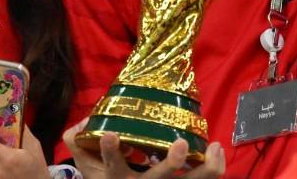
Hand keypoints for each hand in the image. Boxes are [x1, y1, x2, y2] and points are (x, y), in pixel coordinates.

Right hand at [63, 119, 224, 178]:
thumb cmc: (106, 178)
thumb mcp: (87, 164)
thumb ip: (78, 141)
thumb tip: (82, 124)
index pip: (112, 165)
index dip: (111, 151)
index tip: (112, 134)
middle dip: (171, 163)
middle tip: (181, 143)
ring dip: (205, 168)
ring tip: (214, 147)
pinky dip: (214, 169)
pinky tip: (218, 153)